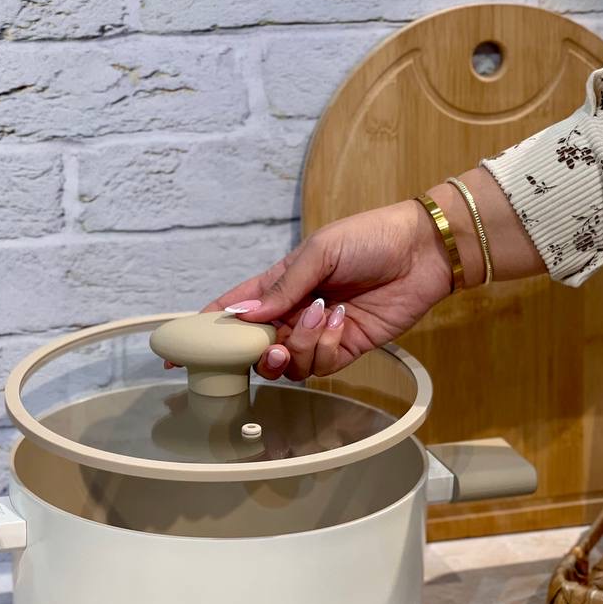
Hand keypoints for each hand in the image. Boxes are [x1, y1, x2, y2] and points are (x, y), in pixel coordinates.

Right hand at [203, 199, 452, 379]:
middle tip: (272, 343)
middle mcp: (293, 313)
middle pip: (255, 348)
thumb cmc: (370, 238)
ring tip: (321, 315)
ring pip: (286, 364)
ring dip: (299, 346)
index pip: (233, 311)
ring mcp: (317, 334)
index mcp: (278, 284)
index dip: (206, 330)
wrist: (422, 252)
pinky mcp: (345, 349)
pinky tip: (342, 320)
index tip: (180, 350)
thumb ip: (282, 287)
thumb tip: (245, 316)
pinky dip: (327, 346)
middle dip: (257, 352)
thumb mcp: (319, 251)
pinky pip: (320, 365)